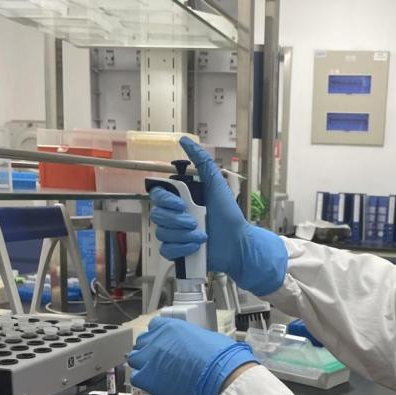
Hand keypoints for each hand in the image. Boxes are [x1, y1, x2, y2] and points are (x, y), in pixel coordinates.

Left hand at [128, 317, 256, 394]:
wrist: (218, 373)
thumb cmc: (219, 356)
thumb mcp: (204, 336)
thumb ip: (189, 338)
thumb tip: (190, 345)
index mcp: (169, 326)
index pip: (153, 327)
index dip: (157, 338)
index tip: (162, 345)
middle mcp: (156, 339)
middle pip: (142, 343)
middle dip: (149, 351)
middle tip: (160, 361)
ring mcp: (149, 358)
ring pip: (135, 359)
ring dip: (143, 365)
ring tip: (156, 374)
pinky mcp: (147, 377)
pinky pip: (136, 378)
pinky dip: (144, 381)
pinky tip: (156, 384)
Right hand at [148, 137, 288, 295]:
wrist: (238, 243)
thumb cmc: (228, 215)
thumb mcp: (216, 184)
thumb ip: (202, 161)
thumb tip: (185, 141)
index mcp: (181, 199)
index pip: (157, 196)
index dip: (165, 201)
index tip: (181, 204)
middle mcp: (176, 216)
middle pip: (157, 215)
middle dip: (177, 220)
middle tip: (195, 222)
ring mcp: (175, 235)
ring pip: (161, 233)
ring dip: (182, 235)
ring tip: (202, 236)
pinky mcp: (178, 253)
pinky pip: (166, 251)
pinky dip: (180, 249)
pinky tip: (196, 246)